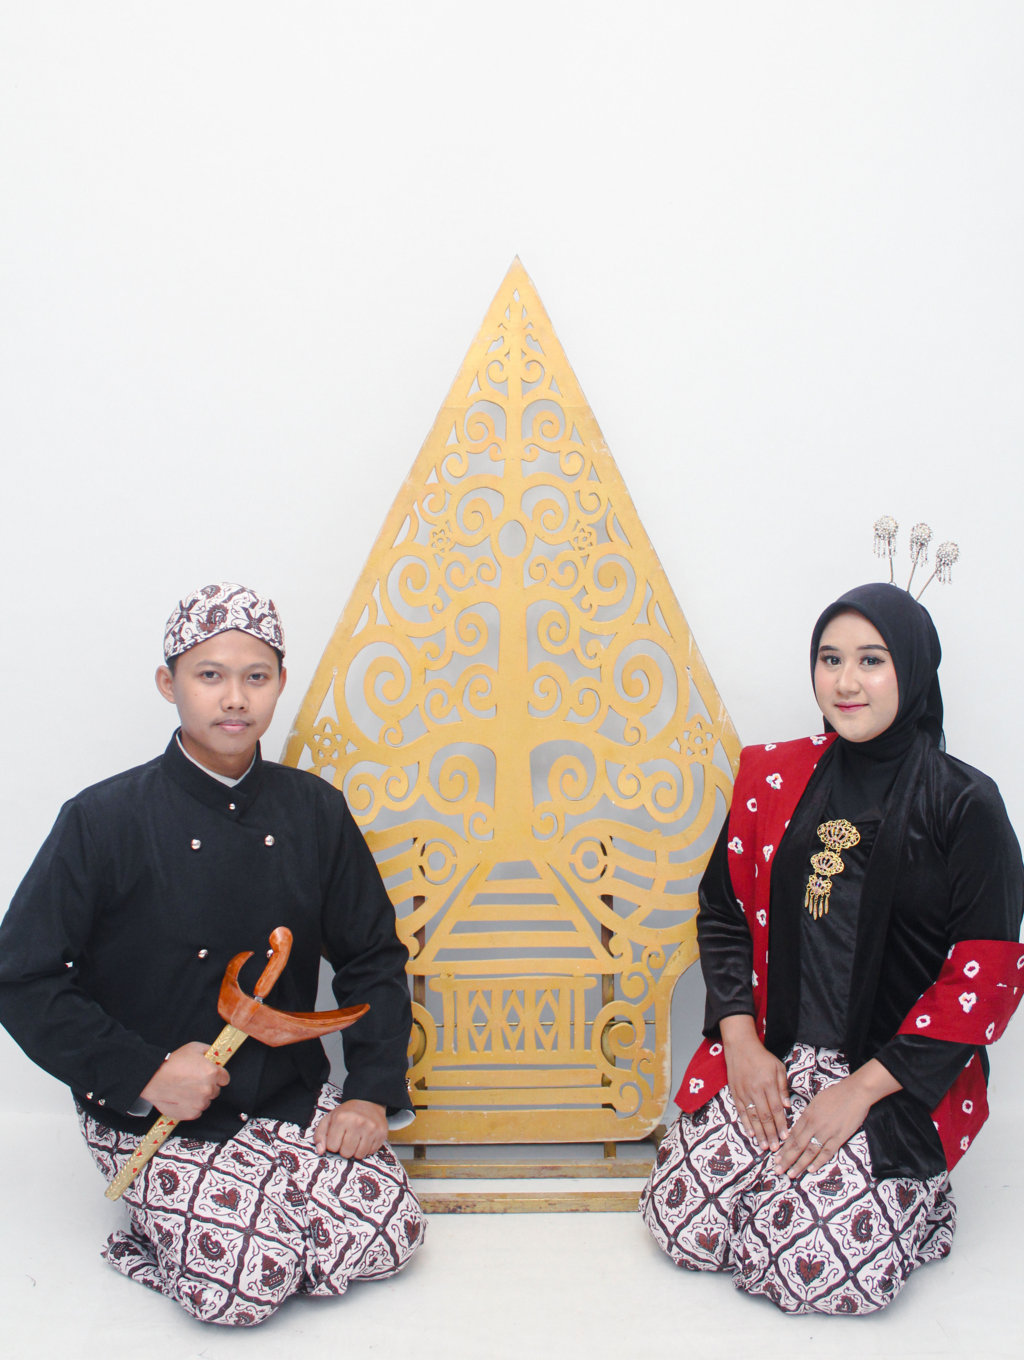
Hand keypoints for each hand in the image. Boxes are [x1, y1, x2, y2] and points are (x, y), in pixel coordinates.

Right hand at [140, 1042, 228, 1120]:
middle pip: (215, 1090)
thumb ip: (209, 1052)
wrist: (152, 1078)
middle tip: (194, 1081)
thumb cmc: (171, 1062)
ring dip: (199, 1097)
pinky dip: (191, 1107)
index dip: (218, 1076)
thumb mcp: (194, 1048)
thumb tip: (215, 1056)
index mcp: (212, 1072)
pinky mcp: (190, 1114)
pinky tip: (182, 1098)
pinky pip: (196, 1111)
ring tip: (185, 1089)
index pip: (225, 1079)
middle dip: (208, 1086)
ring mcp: (199, 1103)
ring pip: (206, 1101)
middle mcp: (208, 1089)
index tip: (211, 1075)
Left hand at [314, 1099, 387, 1159]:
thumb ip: (320, 1135)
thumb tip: (320, 1151)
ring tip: (356, 1139)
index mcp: (341, 1118)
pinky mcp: (381, 1133)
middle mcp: (357, 1123)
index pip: (332, 1147)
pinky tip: (365, 1138)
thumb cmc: (347, 1113)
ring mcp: (371, 1128)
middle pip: (346, 1153)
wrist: (369, 1102)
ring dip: (356, 1150)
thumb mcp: (329, 1119)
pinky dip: (367, 1148)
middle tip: (347, 1138)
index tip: (337, 1137)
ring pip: (359, 1155)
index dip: (333, 1144)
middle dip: (344, 1149)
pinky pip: (371, 1152)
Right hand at [720, 1014, 789, 1150]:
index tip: (786, 1137)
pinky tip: (750, 1134)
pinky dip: (746, 1124)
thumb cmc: (762, 1057)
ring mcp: (743, 1092)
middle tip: (775, 1149)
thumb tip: (787, 1107)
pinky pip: (741, 1112)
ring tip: (764, 1146)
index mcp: (768, 1083)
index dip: (781, 1124)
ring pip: (752, 1117)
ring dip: (759, 1133)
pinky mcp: (735, 1093)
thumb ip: (782, 1087)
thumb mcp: (778, 1068)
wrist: (740, 1047)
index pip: (776, 1108)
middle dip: (771, 1134)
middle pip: (764, 1116)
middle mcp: (755, 1090)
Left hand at [774, 1059, 900, 1179]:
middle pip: (798, 1145)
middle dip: (787, 1159)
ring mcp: (827, 1132)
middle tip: (778, 1170)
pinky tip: (811, 1170)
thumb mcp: (816, 1101)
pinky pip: (827, 1152)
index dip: (784, 1148)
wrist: (856, 1092)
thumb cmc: (836, 1094)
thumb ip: (807, 1115)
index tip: (776, 1157)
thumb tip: (799, 1127)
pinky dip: (818, 1162)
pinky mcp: (840, 1137)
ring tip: (791, 1174)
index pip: (793, 1135)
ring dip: (799, 1164)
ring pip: (810, 1151)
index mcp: (807, 1115)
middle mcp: (814, 1125)